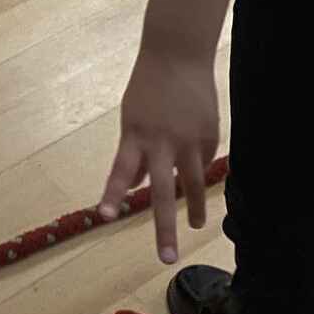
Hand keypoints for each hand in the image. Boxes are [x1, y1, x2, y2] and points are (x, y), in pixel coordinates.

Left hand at [96, 46, 219, 264]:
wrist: (177, 54)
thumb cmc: (148, 89)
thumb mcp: (132, 119)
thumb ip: (135, 155)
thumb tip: (137, 188)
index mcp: (136, 135)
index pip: (121, 171)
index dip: (113, 193)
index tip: (104, 216)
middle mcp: (163, 142)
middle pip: (165, 193)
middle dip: (164, 228)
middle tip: (166, 259)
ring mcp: (190, 140)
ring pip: (195, 184)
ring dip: (195, 208)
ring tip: (195, 227)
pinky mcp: (210, 135)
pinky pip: (203, 159)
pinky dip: (197, 163)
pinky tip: (195, 153)